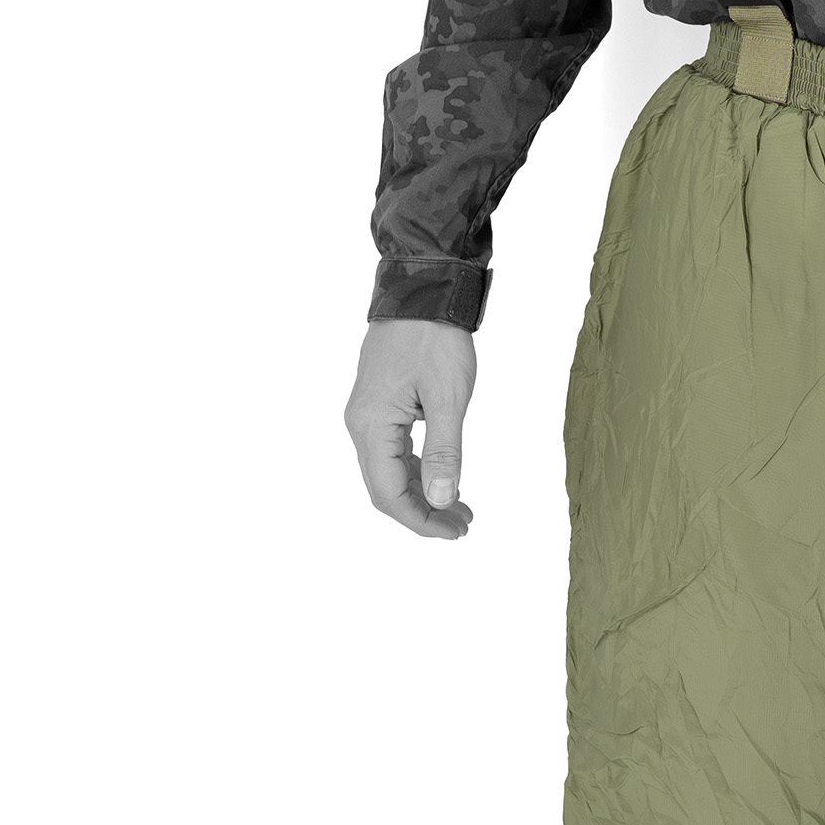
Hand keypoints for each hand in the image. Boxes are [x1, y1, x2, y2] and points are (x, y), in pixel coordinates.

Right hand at [345, 319, 477, 539]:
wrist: (423, 291)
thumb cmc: (436, 340)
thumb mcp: (448, 398)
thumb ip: (445, 452)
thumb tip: (442, 500)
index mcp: (371, 426)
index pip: (388, 494)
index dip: (420, 520)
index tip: (455, 532)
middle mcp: (361, 425)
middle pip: (385, 488)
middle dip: (423, 512)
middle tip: (463, 525)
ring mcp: (367, 415)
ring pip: (389, 471)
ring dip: (423, 493)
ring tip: (461, 508)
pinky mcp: (380, 405)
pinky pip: (393, 451)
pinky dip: (418, 469)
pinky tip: (444, 477)